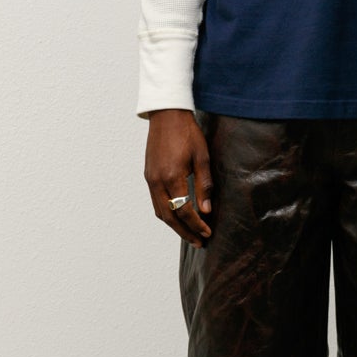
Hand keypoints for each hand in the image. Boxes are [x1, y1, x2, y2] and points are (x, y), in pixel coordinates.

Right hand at [144, 109, 213, 247]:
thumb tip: (206, 210)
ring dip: (174, 226)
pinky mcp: (148, 175)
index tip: (208, 232)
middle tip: (199, 242)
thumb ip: (204, 184)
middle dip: (185, 232)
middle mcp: (157, 181)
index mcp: (172, 177)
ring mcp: (150, 179)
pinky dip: (167, 213)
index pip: (184, 211)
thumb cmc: (187, 133)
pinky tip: (178, 217)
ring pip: (160, 212)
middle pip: (169, 217)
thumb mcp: (202, 157)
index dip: (196, 224)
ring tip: (189, 234)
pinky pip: (156, 202)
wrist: (167, 115)